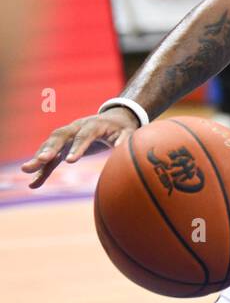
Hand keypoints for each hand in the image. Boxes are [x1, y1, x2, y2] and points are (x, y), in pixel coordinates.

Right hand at [20, 108, 141, 188]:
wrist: (114, 119)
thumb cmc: (121, 128)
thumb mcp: (128, 132)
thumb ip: (125, 140)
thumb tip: (121, 148)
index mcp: (93, 125)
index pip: (84, 136)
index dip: (77, 147)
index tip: (70, 161)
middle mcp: (76, 128)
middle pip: (60, 137)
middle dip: (49, 148)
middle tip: (40, 160)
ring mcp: (67, 137)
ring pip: (50, 146)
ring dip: (38, 158)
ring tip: (26, 170)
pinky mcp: (63, 147)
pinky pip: (51, 159)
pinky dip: (42, 170)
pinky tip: (34, 184)